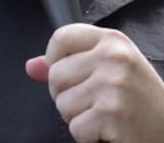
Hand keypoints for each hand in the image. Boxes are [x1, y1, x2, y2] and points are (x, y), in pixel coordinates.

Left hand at [26, 24, 163, 141]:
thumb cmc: (138, 100)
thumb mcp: (109, 69)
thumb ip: (69, 63)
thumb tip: (31, 67)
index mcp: (112, 41)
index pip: (61, 36)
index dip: (54, 58)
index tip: (69, 73)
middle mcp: (113, 58)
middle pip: (55, 74)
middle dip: (65, 94)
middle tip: (93, 102)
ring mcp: (113, 85)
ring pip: (62, 102)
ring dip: (77, 116)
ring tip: (103, 115)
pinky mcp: (112, 114)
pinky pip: (75, 127)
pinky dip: (87, 135)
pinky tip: (108, 130)